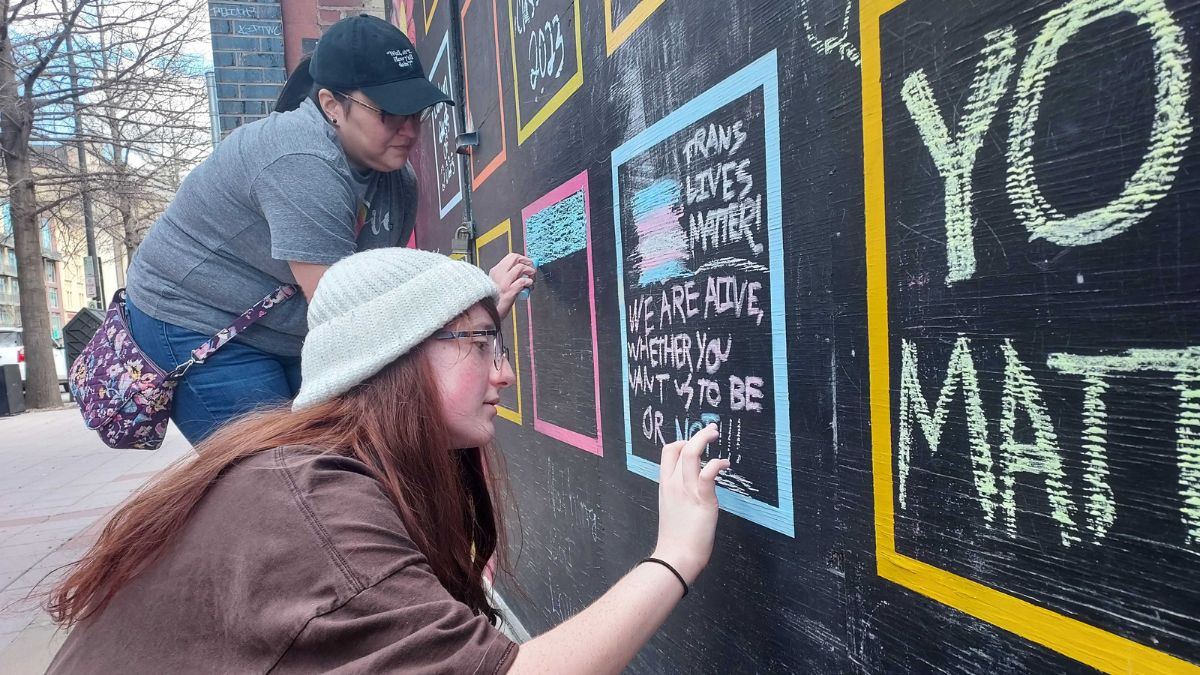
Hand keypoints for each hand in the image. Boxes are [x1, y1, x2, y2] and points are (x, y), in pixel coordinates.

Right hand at [488, 253, 534, 318]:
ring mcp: (504, 282)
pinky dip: (529, 283)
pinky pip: (523, 281)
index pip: (511, 257)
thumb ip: (508, 277)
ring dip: (530, 272)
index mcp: (495, 271)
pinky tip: (529, 288)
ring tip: (532, 280)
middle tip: (532, 270)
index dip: (523, 260)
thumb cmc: (492, 301)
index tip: (528, 265)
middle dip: (528, 261)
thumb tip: (523, 272)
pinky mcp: (509, 291)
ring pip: (521, 267)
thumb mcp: (496, 284)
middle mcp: (499, 274)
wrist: (485, 314)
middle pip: (516, 257)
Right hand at [652, 424, 727, 584]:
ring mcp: (687, 489)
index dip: (681, 442)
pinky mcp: (702, 498)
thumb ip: (678, 494)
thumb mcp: (671, 508)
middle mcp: (673, 483)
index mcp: (665, 485)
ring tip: (715, 435)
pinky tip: (725, 464)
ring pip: (692, 453)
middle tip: (711, 430)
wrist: (676, 556)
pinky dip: (717, 463)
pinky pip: (707, 473)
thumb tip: (689, 487)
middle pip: (679, 447)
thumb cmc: (675, 537)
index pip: (667, 452)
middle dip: (697, 435)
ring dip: (704, 439)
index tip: (694, 442)